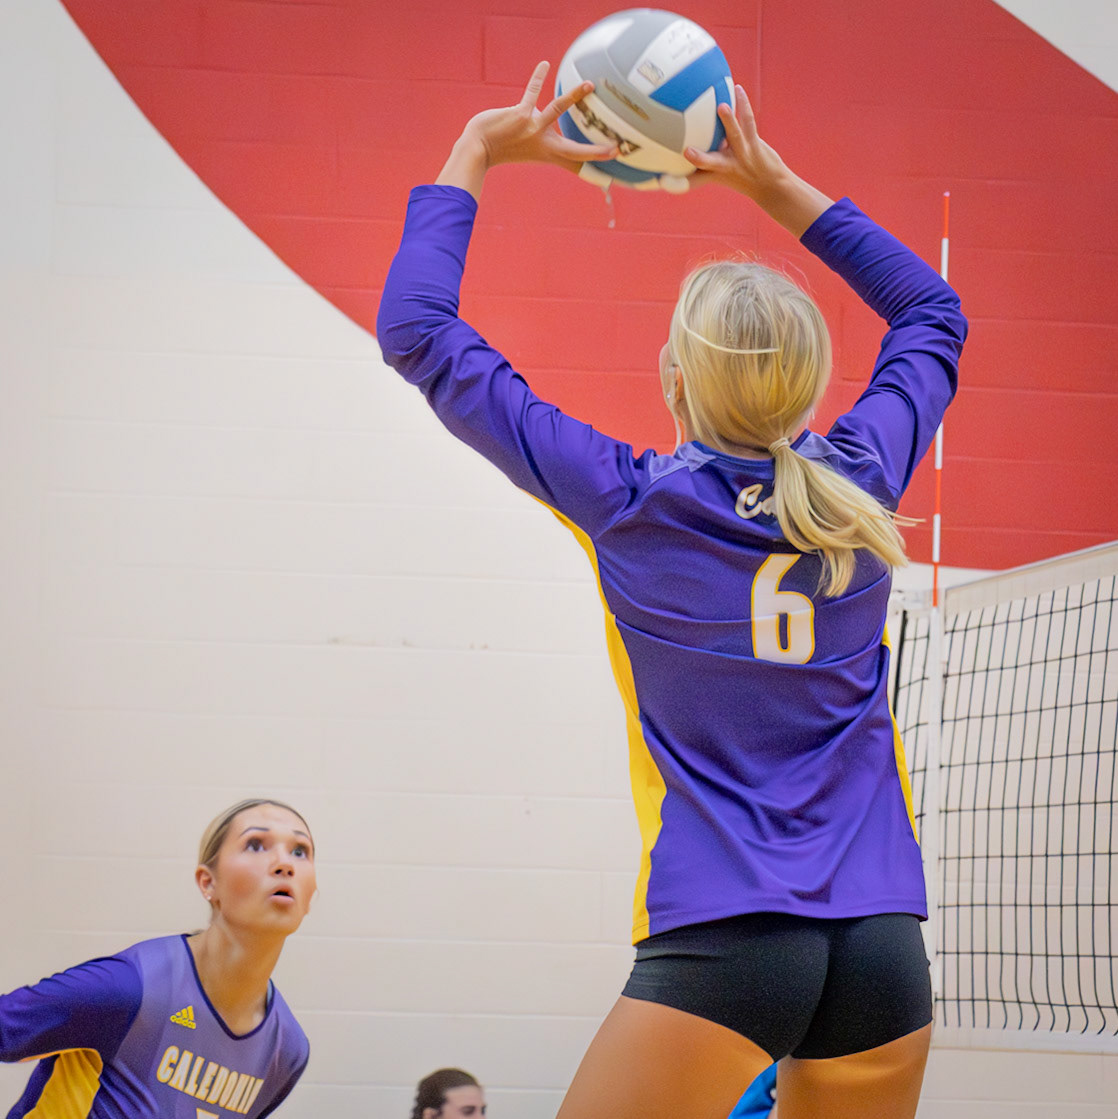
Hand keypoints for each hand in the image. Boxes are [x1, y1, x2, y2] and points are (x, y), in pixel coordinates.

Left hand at [436, 62, 617, 198]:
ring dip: (573, 97)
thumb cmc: (503, 147)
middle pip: (575, 150)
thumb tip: (555, 122)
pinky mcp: (520, 115)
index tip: (614, 171)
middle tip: (616, 150)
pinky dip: (538, 78)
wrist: (479, 148)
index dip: (595, 167)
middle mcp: (544, 144)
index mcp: (549, 154)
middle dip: (596, 152)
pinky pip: (532, 92)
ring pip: (557, 111)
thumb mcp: (530, 149)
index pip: (576, 163)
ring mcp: (533, 129)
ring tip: (589, 84)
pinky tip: (544, 65)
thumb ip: (545, 140)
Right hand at [684, 84, 789, 196]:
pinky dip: (743, 104)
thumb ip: (698, 170)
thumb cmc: (740, 178)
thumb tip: (676, 160)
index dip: (677, 182)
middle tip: (687, 152)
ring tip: (722, 107)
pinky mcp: (754, 144)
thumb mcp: (718, 176)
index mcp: (714, 174)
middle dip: (699, 159)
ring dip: (728, 121)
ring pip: (734, 136)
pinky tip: (738, 89)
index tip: (661, 182)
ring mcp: (742, 154)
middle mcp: (726, 166)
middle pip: (709, 164)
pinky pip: (748, 121)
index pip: (693, 181)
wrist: (770, 185)